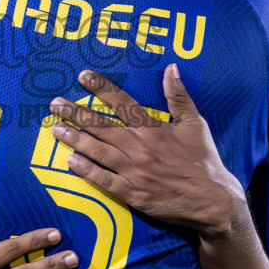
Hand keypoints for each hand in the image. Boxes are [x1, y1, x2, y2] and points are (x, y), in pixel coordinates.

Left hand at [49, 64, 246, 240]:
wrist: (212, 200)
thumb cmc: (204, 160)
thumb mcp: (196, 123)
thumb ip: (179, 96)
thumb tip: (171, 67)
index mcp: (155, 129)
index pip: (123, 103)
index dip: (102, 88)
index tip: (83, 76)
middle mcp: (141, 148)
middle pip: (102, 126)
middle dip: (77, 113)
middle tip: (55, 103)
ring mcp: (134, 171)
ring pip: (98, 151)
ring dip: (75, 139)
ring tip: (56, 129)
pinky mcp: (133, 193)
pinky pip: (104, 180)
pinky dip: (86, 171)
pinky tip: (70, 161)